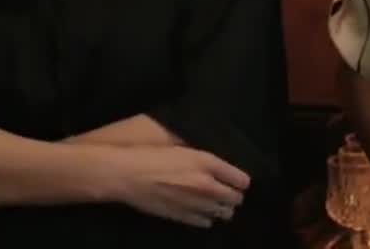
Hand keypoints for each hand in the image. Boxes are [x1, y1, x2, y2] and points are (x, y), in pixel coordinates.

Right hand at [109, 145, 250, 227]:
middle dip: (234, 195)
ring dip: (222, 208)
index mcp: (207, 163)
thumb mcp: (183, 146)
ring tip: (216, 202)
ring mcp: (195, 204)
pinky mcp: (182, 217)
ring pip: (223, 213)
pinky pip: (205, 223)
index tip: (238, 180)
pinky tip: (201, 211)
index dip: (241, 180)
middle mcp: (206, 185)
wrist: (128, 174)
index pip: (241, 179)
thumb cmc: (152, 155)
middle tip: (228, 191)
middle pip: (235, 198)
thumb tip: (219, 165)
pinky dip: (207, 218)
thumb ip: (204, 158)